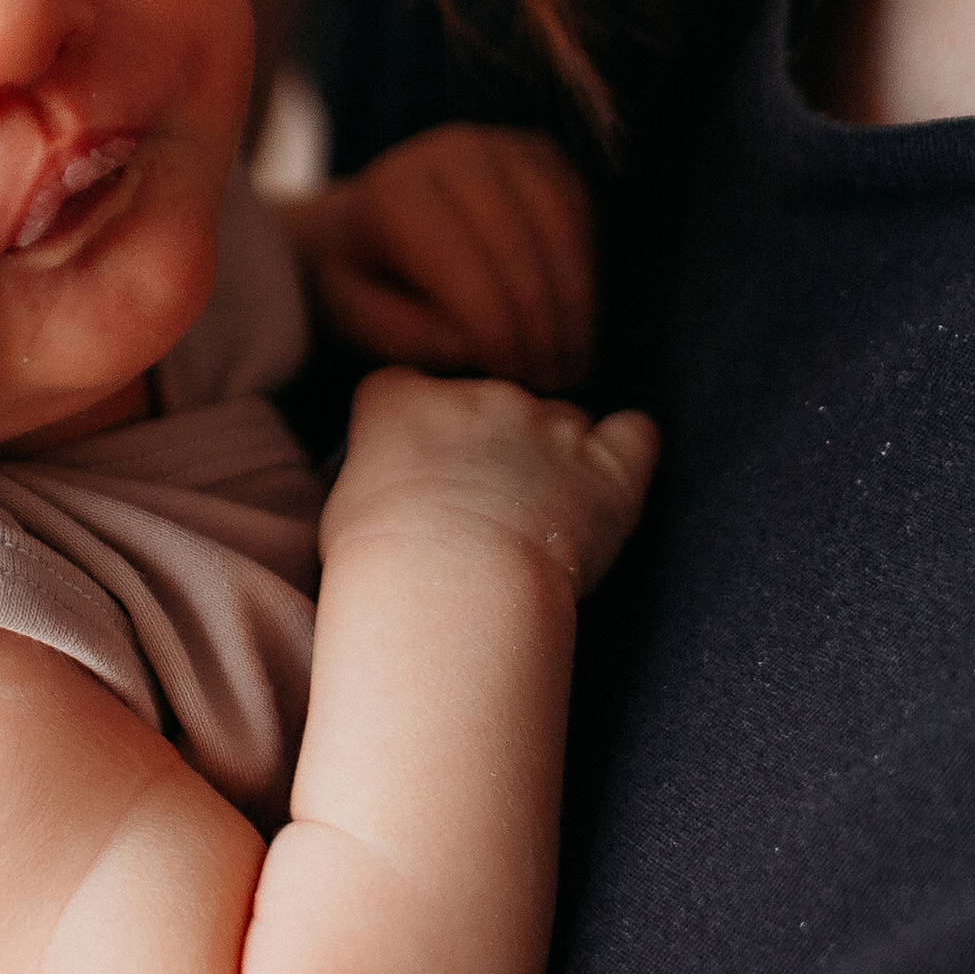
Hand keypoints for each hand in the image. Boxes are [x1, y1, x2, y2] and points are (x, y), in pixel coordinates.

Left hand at [279, 125, 595, 389]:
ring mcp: (502, 147)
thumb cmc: (368, 278)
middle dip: (539, 317)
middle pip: (513, 236)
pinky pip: (579, 210)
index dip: (489, 321)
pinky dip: (584, 270)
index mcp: (393, 190)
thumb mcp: (357, 314)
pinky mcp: (542, 155)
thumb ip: (403, 333)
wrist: (377, 220)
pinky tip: (576, 322)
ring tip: (570, 361)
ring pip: (557, 220)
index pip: (454, 255)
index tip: (508, 371)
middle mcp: (450, 152)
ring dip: (572, 299)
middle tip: (551, 378)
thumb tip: (468, 343)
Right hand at [320, 368, 659, 602]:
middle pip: (492, 401)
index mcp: (402, 399)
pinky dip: (626, 449)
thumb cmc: (379, 566)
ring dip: (554, 457)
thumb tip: (380, 484)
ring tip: (540, 520)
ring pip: (561, 420)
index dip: (417, 427)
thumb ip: (370, 473)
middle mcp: (479, 394)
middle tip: (480, 511)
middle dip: (491, 445)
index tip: (418, 468)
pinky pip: (634, 435)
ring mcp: (548, 424)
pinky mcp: (605, 466)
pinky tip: (610, 480)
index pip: (408, 388)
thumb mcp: (340, 508)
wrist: (449, 586)